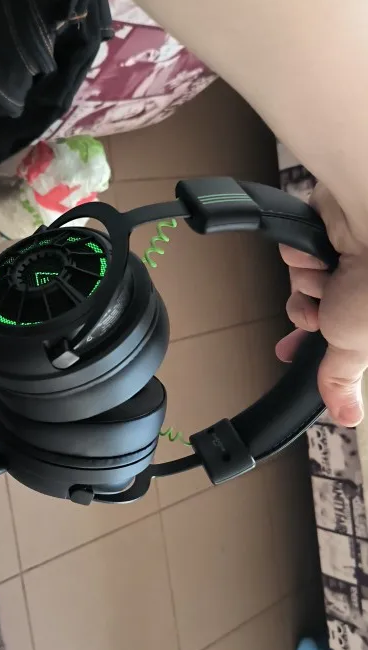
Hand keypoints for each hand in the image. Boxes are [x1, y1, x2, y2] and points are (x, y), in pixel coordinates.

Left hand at [276, 184, 367, 426]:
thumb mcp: (357, 345)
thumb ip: (343, 377)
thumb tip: (349, 417)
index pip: (341, 342)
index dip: (317, 349)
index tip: (289, 353)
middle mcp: (363, 287)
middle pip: (317, 314)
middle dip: (312, 313)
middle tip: (316, 311)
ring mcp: (346, 258)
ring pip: (304, 286)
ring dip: (309, 285)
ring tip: (328, 274)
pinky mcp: (326, 232)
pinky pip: (297, 257)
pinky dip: (302, 257)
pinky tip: (318, 252)